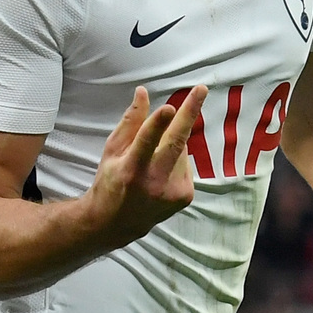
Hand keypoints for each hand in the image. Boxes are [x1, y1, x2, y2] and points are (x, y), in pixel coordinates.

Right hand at [84, 84, 204, 247]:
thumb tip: (143, 92)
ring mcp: (172, 192)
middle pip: (176, 143)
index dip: (157, 124)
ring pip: (181, 149)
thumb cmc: (111, 180)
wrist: (116, 223)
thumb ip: (130, 121)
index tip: (169, 108)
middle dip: (190, 113)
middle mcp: (153, 182)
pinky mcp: (185, 196)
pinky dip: (177, 160)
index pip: (145, 142)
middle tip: (201, 89)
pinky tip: (162, 172)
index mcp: (130, 169)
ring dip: (172, 143)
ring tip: (154, 159)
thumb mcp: (112, 150)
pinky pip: (186, 164)